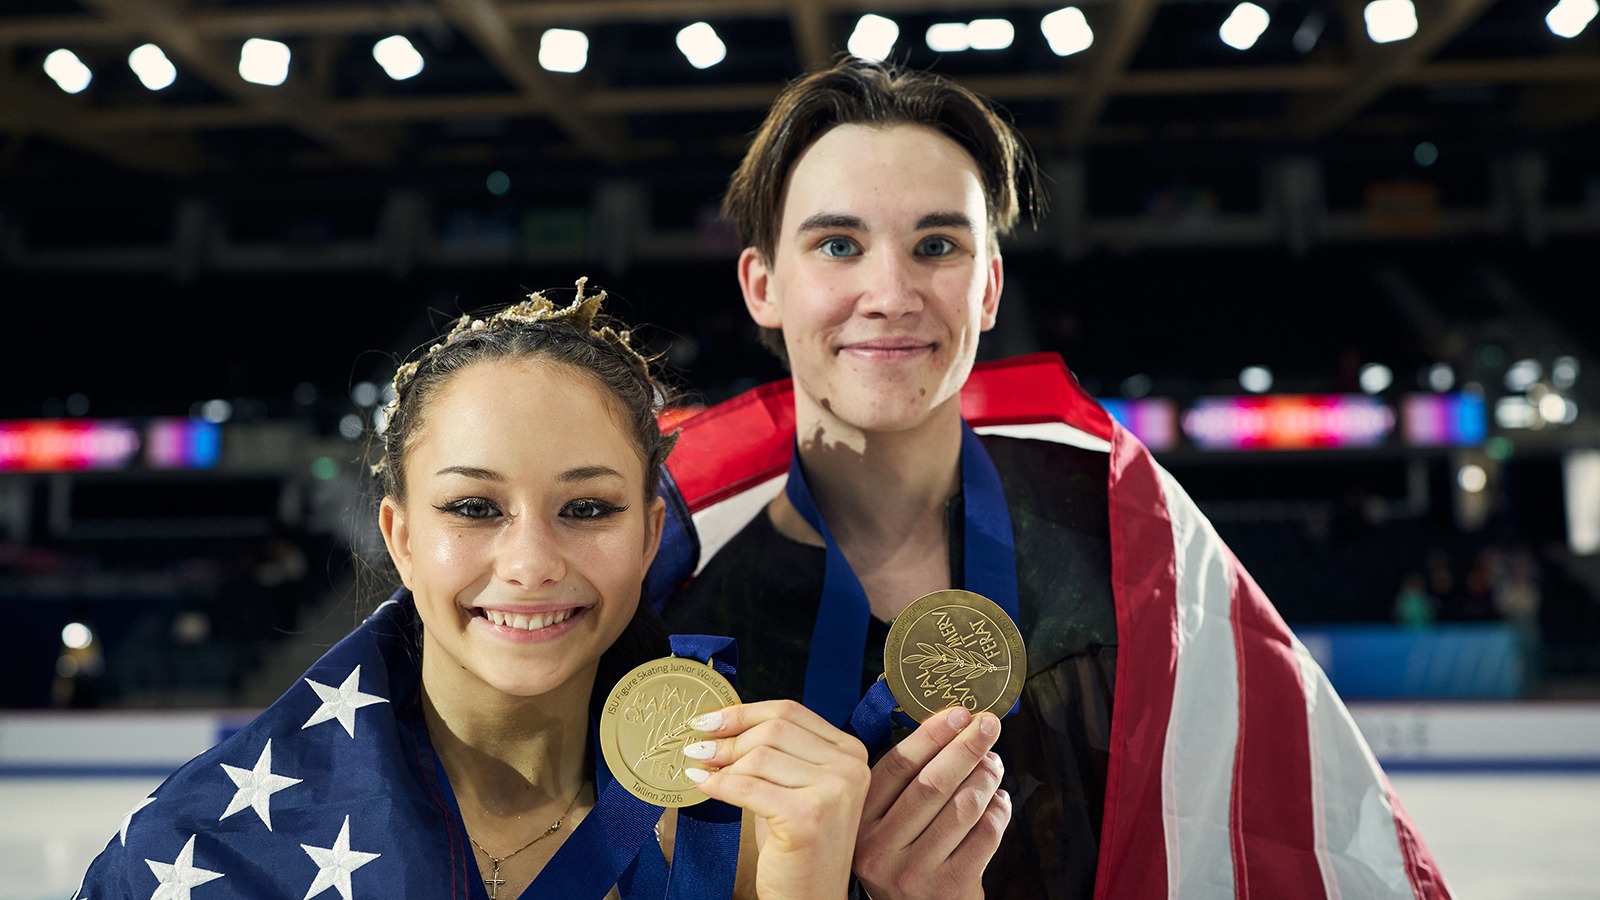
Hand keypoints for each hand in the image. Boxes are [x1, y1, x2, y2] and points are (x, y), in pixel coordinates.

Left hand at [685, 699, 870, 899]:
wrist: (809, 898)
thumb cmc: (797, 846)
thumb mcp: (792, 786)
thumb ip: (771, 751)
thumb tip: (720, 722)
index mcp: (849, 752)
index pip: (789, 711)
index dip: (743, 712)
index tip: (709, 720)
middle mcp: (849, 767)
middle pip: (774, 729)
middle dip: (729, 738)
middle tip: (700, 749)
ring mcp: (833, 792)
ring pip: (760, 757)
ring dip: (723, 763)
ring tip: (704, 771)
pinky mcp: (808, 816)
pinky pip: (749, 787)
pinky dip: (720, 784)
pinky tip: (704, 785)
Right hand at [852, 707, 1009, 899]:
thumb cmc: (900, 857)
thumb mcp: (882, 822)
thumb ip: (903, 782)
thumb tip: (952, 728)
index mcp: (860, 821)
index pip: (897, 766)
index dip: (931, 734)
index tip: (958, 713)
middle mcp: (880, 848)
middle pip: (932, 783)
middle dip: (966, 748)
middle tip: (988, 725)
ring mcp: (914, 871)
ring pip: (963, 807)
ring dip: (986, 777)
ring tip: (993, 764)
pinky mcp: (948, 888)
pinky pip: (984, 836)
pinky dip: (998, 810)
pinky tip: (998, 800)